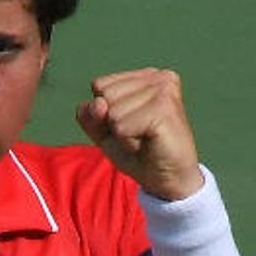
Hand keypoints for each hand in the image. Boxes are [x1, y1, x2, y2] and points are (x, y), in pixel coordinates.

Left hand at [76, 68, 203, 200]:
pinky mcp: (165, 109)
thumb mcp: (102, 131)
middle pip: (104, 96)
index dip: (105, 113)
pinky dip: (128, 141)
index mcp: (145, 76)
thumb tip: (98, 103)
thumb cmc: (137, 152)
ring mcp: (163, 90)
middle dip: (113, 122)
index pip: (99, 85)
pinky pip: (120, 126)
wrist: (165, 180)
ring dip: (123, 134)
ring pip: (111, 112)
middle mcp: (157, 77)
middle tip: (139, 133)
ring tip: (145, 138)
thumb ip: (90, 114)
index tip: (130, 124)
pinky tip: (149, 142)